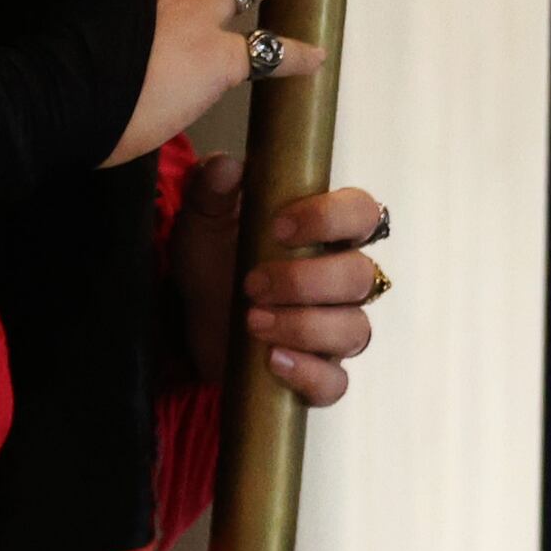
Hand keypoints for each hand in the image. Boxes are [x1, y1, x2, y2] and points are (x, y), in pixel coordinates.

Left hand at [175, 163, 391, 407]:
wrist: (187, 323)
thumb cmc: (211, 264)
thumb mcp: (202, 222)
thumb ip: (210, 188)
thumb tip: (228, 167)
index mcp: (327, 235)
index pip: (363, 214)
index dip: (333, 218)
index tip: (280, 227)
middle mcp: (342, 282)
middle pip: (362, 276)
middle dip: (307, 280)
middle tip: (253, 282)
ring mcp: (335, 330)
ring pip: (355, 330)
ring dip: (304, 325)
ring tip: (252, 321)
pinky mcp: (317, 374)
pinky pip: (336, 383)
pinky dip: (309, 373)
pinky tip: (273, 361)